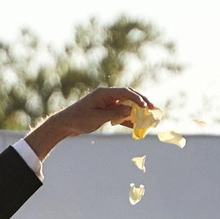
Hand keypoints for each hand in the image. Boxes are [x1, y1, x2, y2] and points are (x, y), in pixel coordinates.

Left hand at [32, 86, 155, 150]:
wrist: (65, 124)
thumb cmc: (78, 119)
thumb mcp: (97, 117)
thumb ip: (114, 113)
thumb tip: (130, 110)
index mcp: (104, 93)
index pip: (125, 92)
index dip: (137, 99)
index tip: (146, 106)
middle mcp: (107, 96)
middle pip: (129, 96)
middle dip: (142, 102)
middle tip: (153, 109)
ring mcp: (107, 103)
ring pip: (126, 105)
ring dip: (137, 111)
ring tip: (149, 117)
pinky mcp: (106, 112)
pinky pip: (120, 114)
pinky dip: (128, 119)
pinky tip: (137, 125)